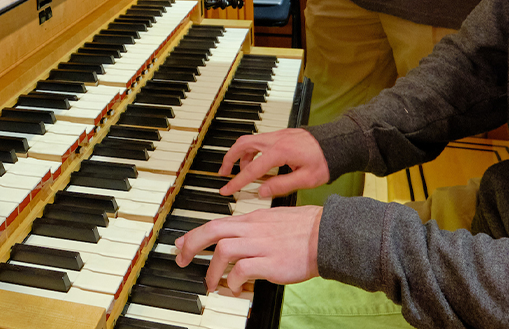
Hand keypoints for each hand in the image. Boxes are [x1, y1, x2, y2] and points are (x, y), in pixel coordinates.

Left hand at [174, 205, 322, 294]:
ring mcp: (262, 245)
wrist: (327, 234)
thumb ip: (252, 228)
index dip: (194, 234)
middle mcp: (253, 229)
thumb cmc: (304, 229)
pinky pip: (242, 270)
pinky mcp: (272, 262)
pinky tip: (234, 287)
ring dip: (212, 269)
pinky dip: (233, 280)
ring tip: (211, 283)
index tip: (181, 245)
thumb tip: (234, 236)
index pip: (215, 222)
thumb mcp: (273, 220)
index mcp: (252, 220)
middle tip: (182, 259)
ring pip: (224, 250)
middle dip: (191, 245)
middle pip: (212, 231)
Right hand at [217, 128, 330, 198]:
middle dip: (229, 158)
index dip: (237, 181)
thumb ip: (281, 186)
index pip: (251, 169)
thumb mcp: (306, 180)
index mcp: (280, 152)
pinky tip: (257, 162)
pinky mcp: (282, 134)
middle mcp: (275, 140)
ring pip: (250, 140)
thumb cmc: (325, 161)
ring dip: (240, 154)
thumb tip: (261, 191)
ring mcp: (278, 135)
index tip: (226, 190)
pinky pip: (259, 140)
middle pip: (242, 144)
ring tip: (240, 170)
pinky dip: (252, 150)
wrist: (338, 142)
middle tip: (223, 172)